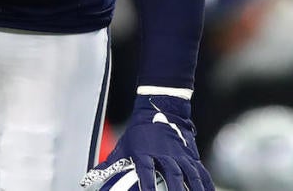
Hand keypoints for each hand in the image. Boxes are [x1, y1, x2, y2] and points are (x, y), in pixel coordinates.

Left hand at [81, 95, 212, 190]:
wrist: (161, 109)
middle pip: (171, 173)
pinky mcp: (191, 155)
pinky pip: (200, 172)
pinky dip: (205, 185)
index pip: (145, 170)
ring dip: (193, 189)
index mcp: (144, 152)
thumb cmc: (139, 132)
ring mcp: (179, 154)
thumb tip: (87, 179)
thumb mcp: (122, 145)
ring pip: (189, 173)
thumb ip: (107, 165)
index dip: (146, 184)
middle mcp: (164, 153)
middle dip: (175, 190)